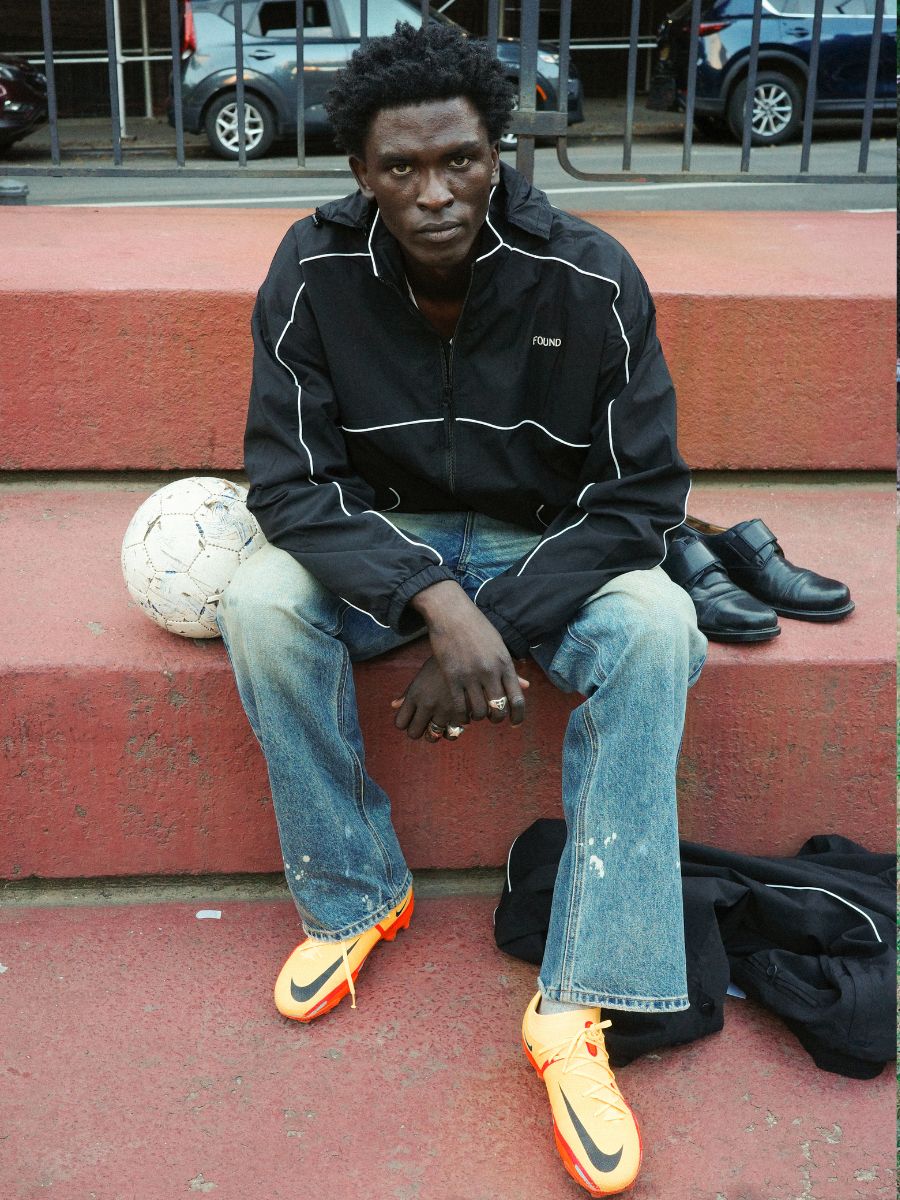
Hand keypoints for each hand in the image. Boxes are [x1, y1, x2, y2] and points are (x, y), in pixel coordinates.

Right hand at [394, 581, 529, 736]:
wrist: (452, 614)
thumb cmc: (477, 628)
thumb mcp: (499, 646)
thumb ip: (509, 668)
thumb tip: (524, 685)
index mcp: (505, 664)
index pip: (517, 699)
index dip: (518, 716)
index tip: (515, 723)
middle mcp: (490, 672)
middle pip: (499, 709)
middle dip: (496, 719)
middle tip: (491, 718)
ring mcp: (471, 675)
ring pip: (479, 711)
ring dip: (478, 717)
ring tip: (474, 714)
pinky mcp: (452, 677)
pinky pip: (459, 706)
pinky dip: (460, 716)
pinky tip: (459, 715)